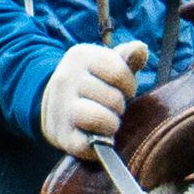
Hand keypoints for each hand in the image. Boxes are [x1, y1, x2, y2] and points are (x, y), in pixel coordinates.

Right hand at [33, 38, 142, 155]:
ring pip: (104, 120)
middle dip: (118, 106)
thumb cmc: (90, 83)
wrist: (52, 104)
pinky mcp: (61, 135)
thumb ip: (126, 57)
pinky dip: (100, 143)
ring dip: (111, 125)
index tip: (120, 88)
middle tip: (109, 106)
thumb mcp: (105, 63)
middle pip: (115, 99)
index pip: (120, 73)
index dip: (128, 85)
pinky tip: (97, 136)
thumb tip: (141, 49)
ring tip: (105, 121)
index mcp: (79, 56)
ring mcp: (61, 108)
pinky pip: (90, 144)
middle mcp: (66, 79)